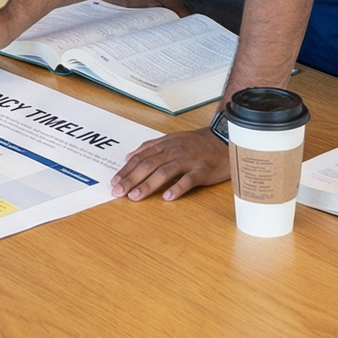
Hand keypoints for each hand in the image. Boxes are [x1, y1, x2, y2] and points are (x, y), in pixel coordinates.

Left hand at [112, 128, 228, 200]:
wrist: (223, 139)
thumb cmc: (197, 143)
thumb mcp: (171, 140)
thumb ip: (150, 147)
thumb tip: (129, 156)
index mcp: (165, 145)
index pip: (141, 157)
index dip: (126, 170)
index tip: (114, 182)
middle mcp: (174, 151)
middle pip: (148, 165)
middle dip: (131, 179)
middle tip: (118, 192)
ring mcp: (188, 160)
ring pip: (164, 172)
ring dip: (148, 185)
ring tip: (135, 197)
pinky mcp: (202, 170)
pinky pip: (188, 179)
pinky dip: (177, 188)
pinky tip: (167, 197)